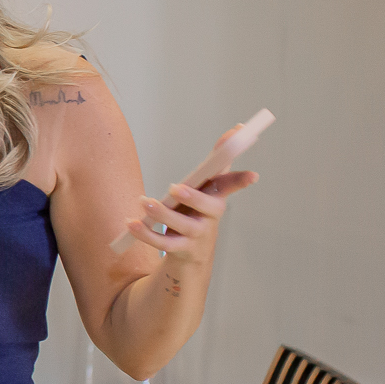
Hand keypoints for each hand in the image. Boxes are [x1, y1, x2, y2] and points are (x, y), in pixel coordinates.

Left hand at [123, 156, 257, 271]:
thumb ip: (217, 160)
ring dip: (162, 214)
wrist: (190, 255)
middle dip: (193, 197)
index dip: (240, 181)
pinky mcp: (179, 250)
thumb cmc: (197, 212)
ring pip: (181, 226)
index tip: (253, 175)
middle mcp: (210, 218)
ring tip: (144, 202)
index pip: (230, 187)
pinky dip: (145, 233)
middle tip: (175, 187)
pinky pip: (162, 243)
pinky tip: (131, 222)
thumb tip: (237, 128)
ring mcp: (196, 236)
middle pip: (207, 208)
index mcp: (216, 199)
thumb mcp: (206, 186)